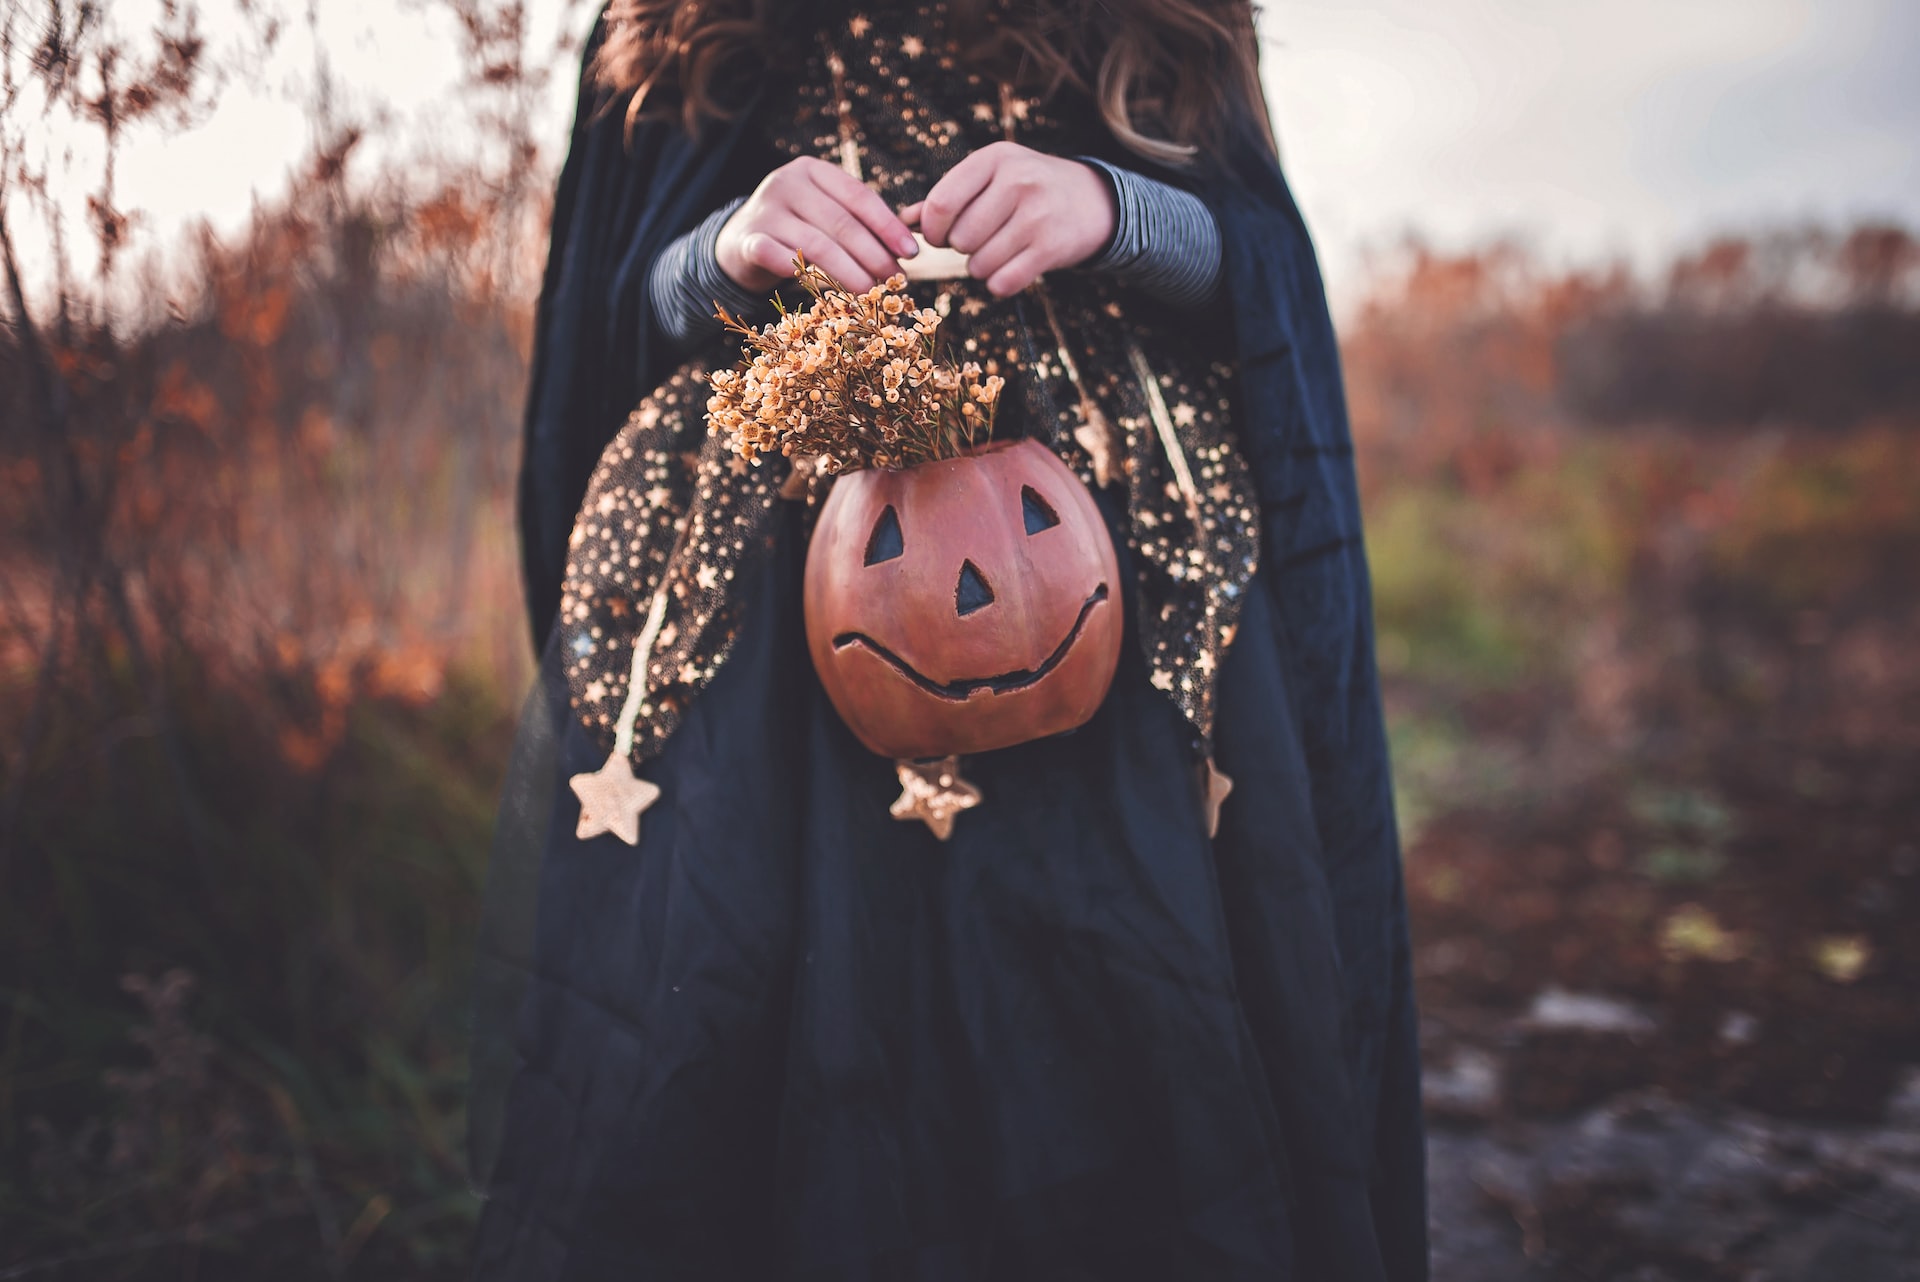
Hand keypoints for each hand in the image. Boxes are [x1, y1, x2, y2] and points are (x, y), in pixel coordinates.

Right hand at [717, 156, 919, 293]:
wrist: (740, 242)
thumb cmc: (796, 228)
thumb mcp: (824, 213)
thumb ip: (858, 222)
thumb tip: (907, 249)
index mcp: (812, 170)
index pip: (857, 195)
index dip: (887, 225)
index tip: (911, 253)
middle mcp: (786, 183)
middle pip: (840, 222)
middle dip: (873, 254)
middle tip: (895, 279)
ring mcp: (764, 211)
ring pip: (817, 245)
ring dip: (850, 272)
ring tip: (872, 292)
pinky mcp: (748, 240)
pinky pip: (784, 261)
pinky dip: (810, 278)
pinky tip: (831, 295)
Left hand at [903, 142, 1116, 297]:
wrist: (1093, 201)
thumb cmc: (1028, 189)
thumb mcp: (991, 177)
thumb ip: (948, 197)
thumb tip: (903, 220)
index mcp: (995, 158)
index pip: (941, 203)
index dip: (932, 230)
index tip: (940, 236)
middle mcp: (1018, 181)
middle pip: (959, 239)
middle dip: (962, 248)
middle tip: (980, 240)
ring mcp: (1038, 215)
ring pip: (979, 265)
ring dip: (981, 268)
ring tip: (999, 250)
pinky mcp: (1052, 248)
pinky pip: (1002, 283)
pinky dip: (1000, 283)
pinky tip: (1013, 267)